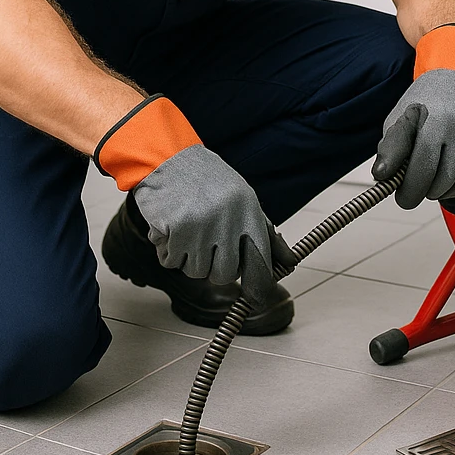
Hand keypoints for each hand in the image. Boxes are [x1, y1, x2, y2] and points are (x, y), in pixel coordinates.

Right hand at [93, 93, 296, 307]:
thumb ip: (262, 230)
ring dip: (187, 257)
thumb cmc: (205, 180)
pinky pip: (170, 261)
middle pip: (225, 274)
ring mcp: (201, 226)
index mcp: (248, 210)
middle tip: (204, 246)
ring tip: (185, 229)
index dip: (259, 283)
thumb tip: (288, 262)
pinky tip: (169, 228)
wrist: (166, 157)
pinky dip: (166, 251)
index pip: (260, 260)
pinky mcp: (175, 229)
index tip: (258, 296)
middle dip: (213, 267)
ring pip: (196, 271)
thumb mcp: (241, 197)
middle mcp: (228, 220)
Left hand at [372, 68, 454, 208]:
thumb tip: (382, 177)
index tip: (404, 199)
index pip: (422, 171)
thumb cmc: (432, 96)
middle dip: (427, 191)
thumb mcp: (403, 115)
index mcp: (437, 121)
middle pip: (444, 183)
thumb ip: (391, 148)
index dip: (410, 192)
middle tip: (420, 185)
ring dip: (447, 189)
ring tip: (436, 176)